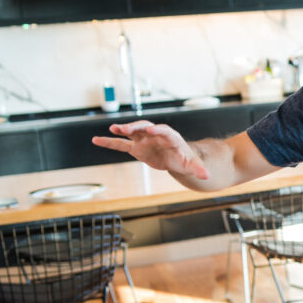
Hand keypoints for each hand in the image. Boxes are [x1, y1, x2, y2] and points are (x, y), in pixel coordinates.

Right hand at [92, 121, 208, 179]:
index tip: (150, 129)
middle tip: (126, 128)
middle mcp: (156, 136)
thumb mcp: (193, 165)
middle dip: (137, 127)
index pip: (165, 131)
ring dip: (123, 130)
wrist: (178, 159)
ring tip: (112, 129)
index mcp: (171, 138)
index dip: (158, 130)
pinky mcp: (137, 148)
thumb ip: (198, 169)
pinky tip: (96, 140)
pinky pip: (121, 145)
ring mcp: (145, 140)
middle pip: (145, 128)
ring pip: (132, 133)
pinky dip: (109, 142)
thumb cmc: (186, 160)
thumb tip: (206, 176)